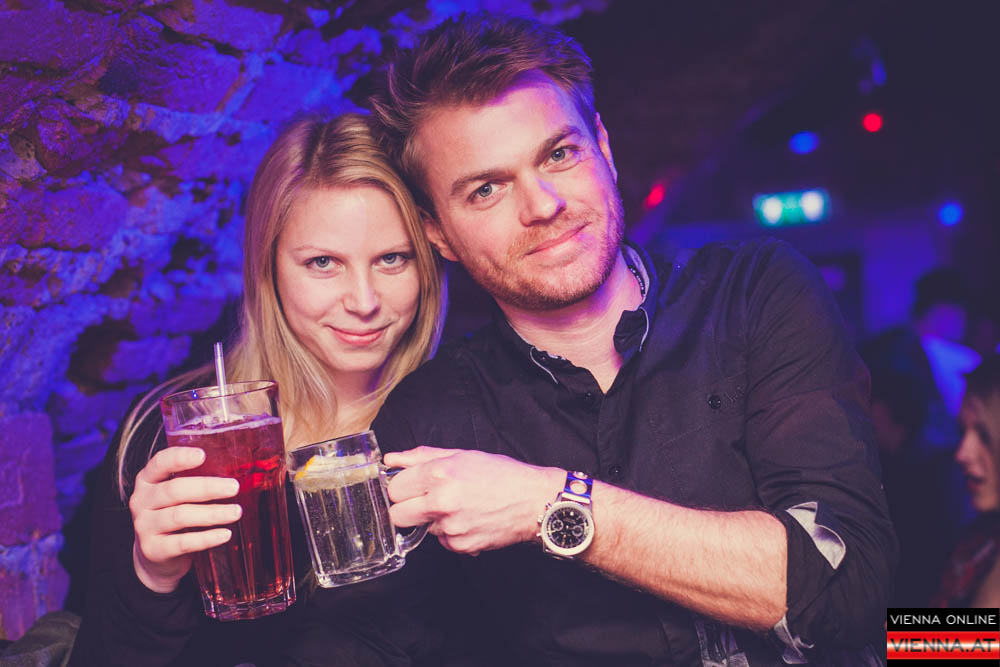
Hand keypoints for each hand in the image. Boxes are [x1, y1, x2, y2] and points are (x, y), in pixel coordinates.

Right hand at [129, 446, 241, 592]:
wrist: (155, 554)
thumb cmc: (174, 512)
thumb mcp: (178, 494)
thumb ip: (197, 479)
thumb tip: (241, 470)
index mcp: (148, 480)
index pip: (159, 463)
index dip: (179, 458)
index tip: (202, 455)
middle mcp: (141, 501)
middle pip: (174, 490)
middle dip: (207, 488)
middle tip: (234, 487)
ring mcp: (144, 526)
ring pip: (180, 516)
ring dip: (212, 513)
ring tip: (236, 512)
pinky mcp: (153, 549)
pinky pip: (182, 543)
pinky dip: (206, 538)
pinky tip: (225, 534)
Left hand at [383, 446, 562, 554]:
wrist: (534, 502)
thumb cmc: (502, 475)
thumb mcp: (462, 455)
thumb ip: (421, 457)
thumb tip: (391, 459)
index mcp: (439, 474)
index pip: (394, 488)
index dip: (401, 487)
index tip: (410, 486)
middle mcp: (441, 501)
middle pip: (397, 515)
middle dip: (406, 507)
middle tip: (425, 500)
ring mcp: (449, 527)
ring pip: (421, 528)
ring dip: (432, 519)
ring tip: (458, 506)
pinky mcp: (459, 546)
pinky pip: (441, 540)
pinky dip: (450, 532)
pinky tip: (469, 519)